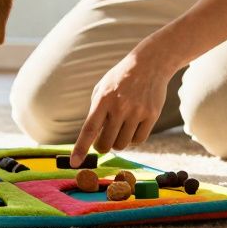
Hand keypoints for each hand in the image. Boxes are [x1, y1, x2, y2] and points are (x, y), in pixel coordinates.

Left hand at [70, 47, 172, 165]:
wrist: (150, 64)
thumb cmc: (120, 78)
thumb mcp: (102, 88)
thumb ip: (95, 111)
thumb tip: (91, 138)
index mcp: (103, 99)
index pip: (89, 129)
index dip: (80, 149)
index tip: (74, 163)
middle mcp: (120, 107)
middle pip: (106, 143)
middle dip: (102, 146)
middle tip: (102, 141)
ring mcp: (137, 112)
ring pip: (123, 144)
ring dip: (118, 142)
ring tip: (119, 129)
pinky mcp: (152, 115)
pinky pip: (139, 140)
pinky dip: (133, 139)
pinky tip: (132, 127)